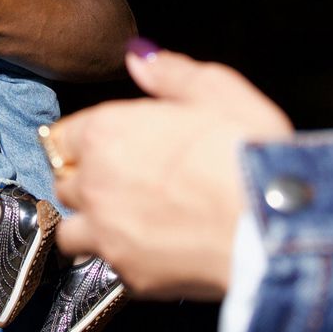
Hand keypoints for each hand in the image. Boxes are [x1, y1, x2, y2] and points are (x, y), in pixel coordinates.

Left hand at [50, 45, 293, 299]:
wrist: (270, 227)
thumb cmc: (247, 154)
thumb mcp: (217, 90)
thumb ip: (169, 73)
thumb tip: (139, 56)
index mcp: (108, 132)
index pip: (62, 136)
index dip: (84, 139)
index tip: (105, 144)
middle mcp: (96, 183)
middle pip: (64, 182)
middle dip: (86, 180)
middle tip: (123, 180)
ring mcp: (107, 233)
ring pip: (69, 230)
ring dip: (89, 223)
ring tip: (123, 221)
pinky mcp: (127, 274)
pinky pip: (105, 265)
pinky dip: (118, 259)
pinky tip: (149, 250)